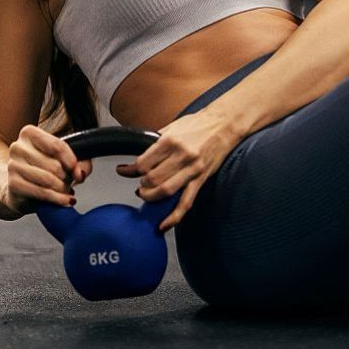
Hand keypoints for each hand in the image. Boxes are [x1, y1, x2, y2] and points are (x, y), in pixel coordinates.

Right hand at [3, 125, 91, 213]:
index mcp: (29, 133)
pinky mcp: (13, 184)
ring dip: (62, 188)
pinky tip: (65, 200)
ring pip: (48, 179)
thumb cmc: (44, 169)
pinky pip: (41, 192)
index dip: (71, 160)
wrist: (19, 188)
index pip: (57, 145)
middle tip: (67, 182)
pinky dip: (57, 199)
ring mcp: (13, 166)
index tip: (75, 169)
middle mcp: (18, 147)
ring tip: (64, 190)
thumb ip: (80, 163)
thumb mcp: (64, 160)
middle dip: (66, 177)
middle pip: (54, 165)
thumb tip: (80, 174)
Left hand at [118, 111, 238, 231]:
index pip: (143, 163)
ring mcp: (192, 169)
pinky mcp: (201, 179)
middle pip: (151, 179)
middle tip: (140, 183)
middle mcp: (181, 155)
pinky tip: (163, 224)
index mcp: (170, 141)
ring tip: (147, 195)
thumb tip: (139, 156)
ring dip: (151, 197)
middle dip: (142, 185)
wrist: (224, 124)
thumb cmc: (198, 124)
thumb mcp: (173, 126)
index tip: (123, 171)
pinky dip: (173, 216)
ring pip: (165, 191)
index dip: (130, 171)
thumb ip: (156, 142)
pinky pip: (186, 202)